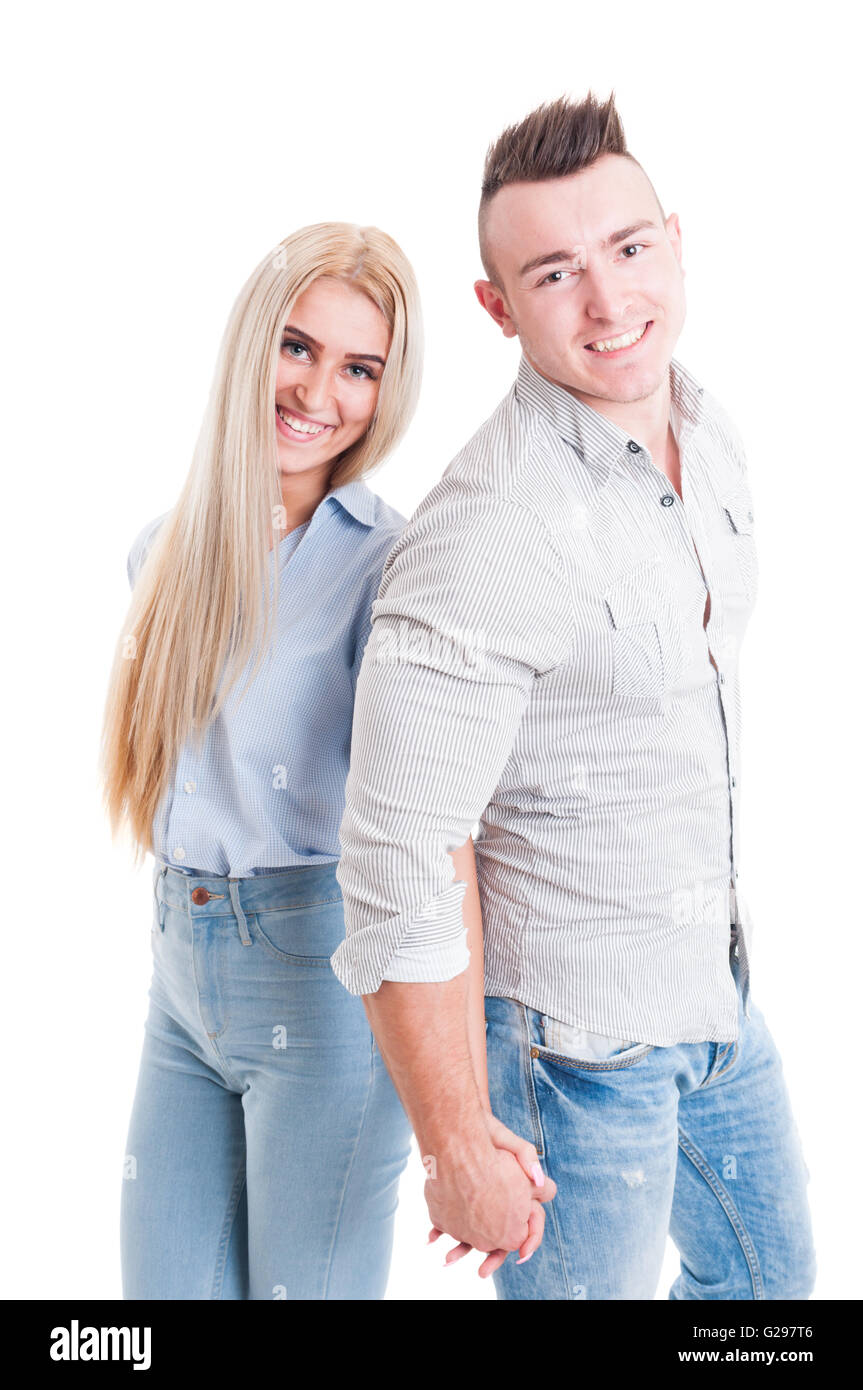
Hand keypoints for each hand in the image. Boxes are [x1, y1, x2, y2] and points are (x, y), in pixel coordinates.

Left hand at [427, 1112, 554, 1277]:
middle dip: (492, 1256)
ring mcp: (480, 1203)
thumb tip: (539, 1181)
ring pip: (474, 1235)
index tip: (520, 1255)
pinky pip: (452, 1222)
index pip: (529, 1225)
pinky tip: (431, 1238)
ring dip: (462, 1248)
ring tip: (448, 1260)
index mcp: (519, 1194)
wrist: (459, 1125)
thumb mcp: (512, 1141)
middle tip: (482, 1273)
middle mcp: (500, 1203)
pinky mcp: (459, 1200)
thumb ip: (528, 1157)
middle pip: (500, 1238)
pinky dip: (442, 1231)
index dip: (528, 1242)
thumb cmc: (490, 1132)